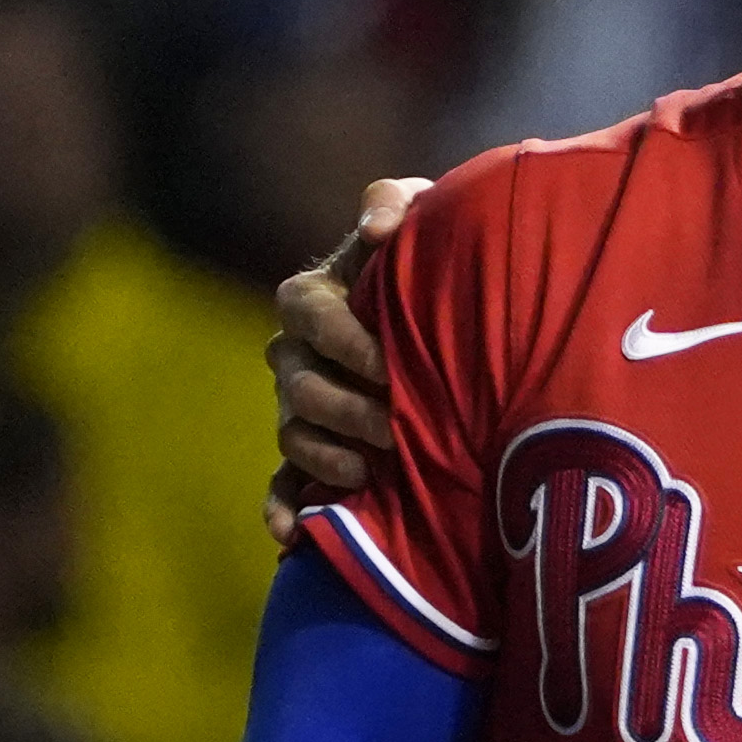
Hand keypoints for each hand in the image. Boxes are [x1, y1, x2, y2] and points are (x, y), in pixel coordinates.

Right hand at [262, 177, 431, 544]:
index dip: (345, 340)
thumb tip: (375, 228)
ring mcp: (302, 408)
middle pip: (299, 385)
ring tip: (371, 473)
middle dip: (345, 409)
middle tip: (396, 429)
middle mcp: (297, 354)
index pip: (308, 313)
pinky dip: (284, 510)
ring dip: (327, 457)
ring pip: (294, 436)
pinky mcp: (313, 455)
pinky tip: (293, 537)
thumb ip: (398, 205)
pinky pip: (283, 485)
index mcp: (315, 297)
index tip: (391, 364)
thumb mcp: (426, 220)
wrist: (458, 319)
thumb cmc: (437, 263)